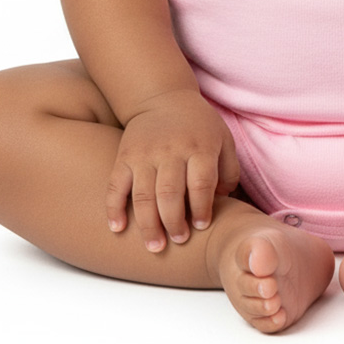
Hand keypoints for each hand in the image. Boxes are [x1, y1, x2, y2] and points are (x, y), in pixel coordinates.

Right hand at [106, 90, 239, 251]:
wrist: (162, 97)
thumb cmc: (198, 125)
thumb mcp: (223, 139)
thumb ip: (229, 171)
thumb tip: (224, 202)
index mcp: (199, 146)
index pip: (201, 184)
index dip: (201, 209)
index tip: (200, 226)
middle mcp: (171, 150)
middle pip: (170, 193)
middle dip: (174, 223)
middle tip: (178, 240)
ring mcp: (145, 153)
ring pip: (143, 195)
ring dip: (148, 225)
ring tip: (155, 246)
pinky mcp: (125, 156)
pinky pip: (116, 185)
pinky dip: (114, 209)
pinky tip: (118, 228)